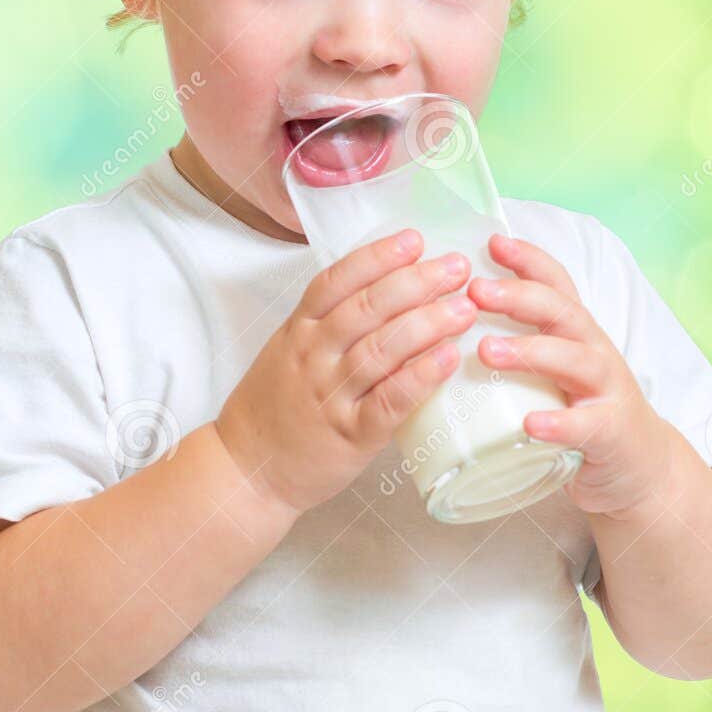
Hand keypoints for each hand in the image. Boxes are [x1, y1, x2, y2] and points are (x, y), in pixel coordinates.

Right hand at [215, 228, 476, 516]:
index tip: (415, 240)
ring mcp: (331, 395)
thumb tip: (388, 288)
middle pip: (367, 308)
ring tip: (465, 308)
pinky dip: (420, 377)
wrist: (246, 471)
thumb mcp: (287, 351)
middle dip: (417, 283)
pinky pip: (390, 401)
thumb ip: (329, 323)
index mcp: (299, 330)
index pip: (337, 281)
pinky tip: (449, 359)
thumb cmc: (274, 408)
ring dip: (428, 324)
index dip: (377, 257)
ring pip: (382, 349)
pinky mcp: (351, 435)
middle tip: (456, 268)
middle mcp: (313, 356)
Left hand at [467, 231, 676, 518]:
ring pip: (573, 360)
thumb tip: (454, 321)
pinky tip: (530, 424)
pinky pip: (585, 425)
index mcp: (576, 333)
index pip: (556, 285)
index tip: (491, 242)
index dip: (528, 260)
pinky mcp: (611, 432)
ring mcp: (607, 391)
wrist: (641, 467)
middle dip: (518, 296)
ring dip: (530, 351)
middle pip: (561, 312)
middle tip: (474, 291)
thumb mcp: (557, 369)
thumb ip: (522, 344)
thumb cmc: (584, 411)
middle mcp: (594, 352)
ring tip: (487, 350)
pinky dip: (558, 423)